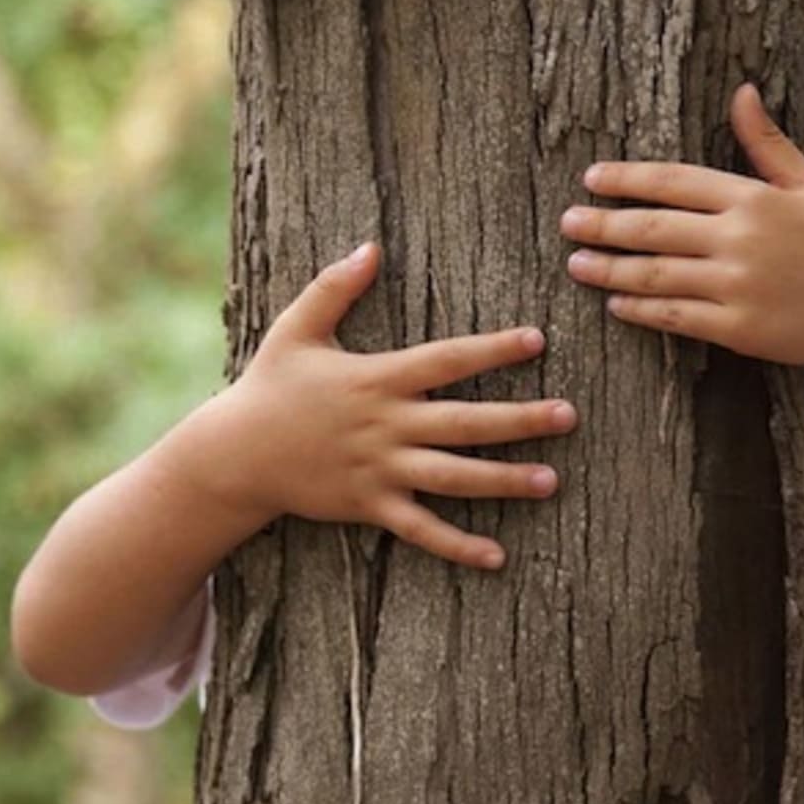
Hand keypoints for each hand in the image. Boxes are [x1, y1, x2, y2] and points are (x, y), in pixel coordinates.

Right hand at [211, 241, 577, 570]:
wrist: (234, 454)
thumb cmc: (269, 387)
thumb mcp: (296, 329)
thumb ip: (334, 287)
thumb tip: (370, 247)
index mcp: (376, 378)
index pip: (446, 360)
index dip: (493, 349)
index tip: (537, 341)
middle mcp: (385, 425)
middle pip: (465, 421)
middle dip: (520, 419)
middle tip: (569, 416)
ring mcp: (379, 469)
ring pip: (453, 477)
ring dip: (504, 481)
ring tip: (551, 480)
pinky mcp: (368, 506)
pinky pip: (420, 529)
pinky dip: (457, 546)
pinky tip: (497, 556)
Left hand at [559, 83, 803, 375]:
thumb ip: (766, 142)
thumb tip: (743, 90)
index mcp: (754, 199)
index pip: (674, 182)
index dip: (627, 179)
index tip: (591, 178)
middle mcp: (741, 239)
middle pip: (653, 228)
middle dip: (603, 224)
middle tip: (567, 222)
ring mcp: (737, 285)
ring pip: (655, 274)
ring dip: (609, 270)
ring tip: (576, 264)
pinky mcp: (737, 328)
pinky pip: (675, 316)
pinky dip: (640, 310)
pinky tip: (615, 305)